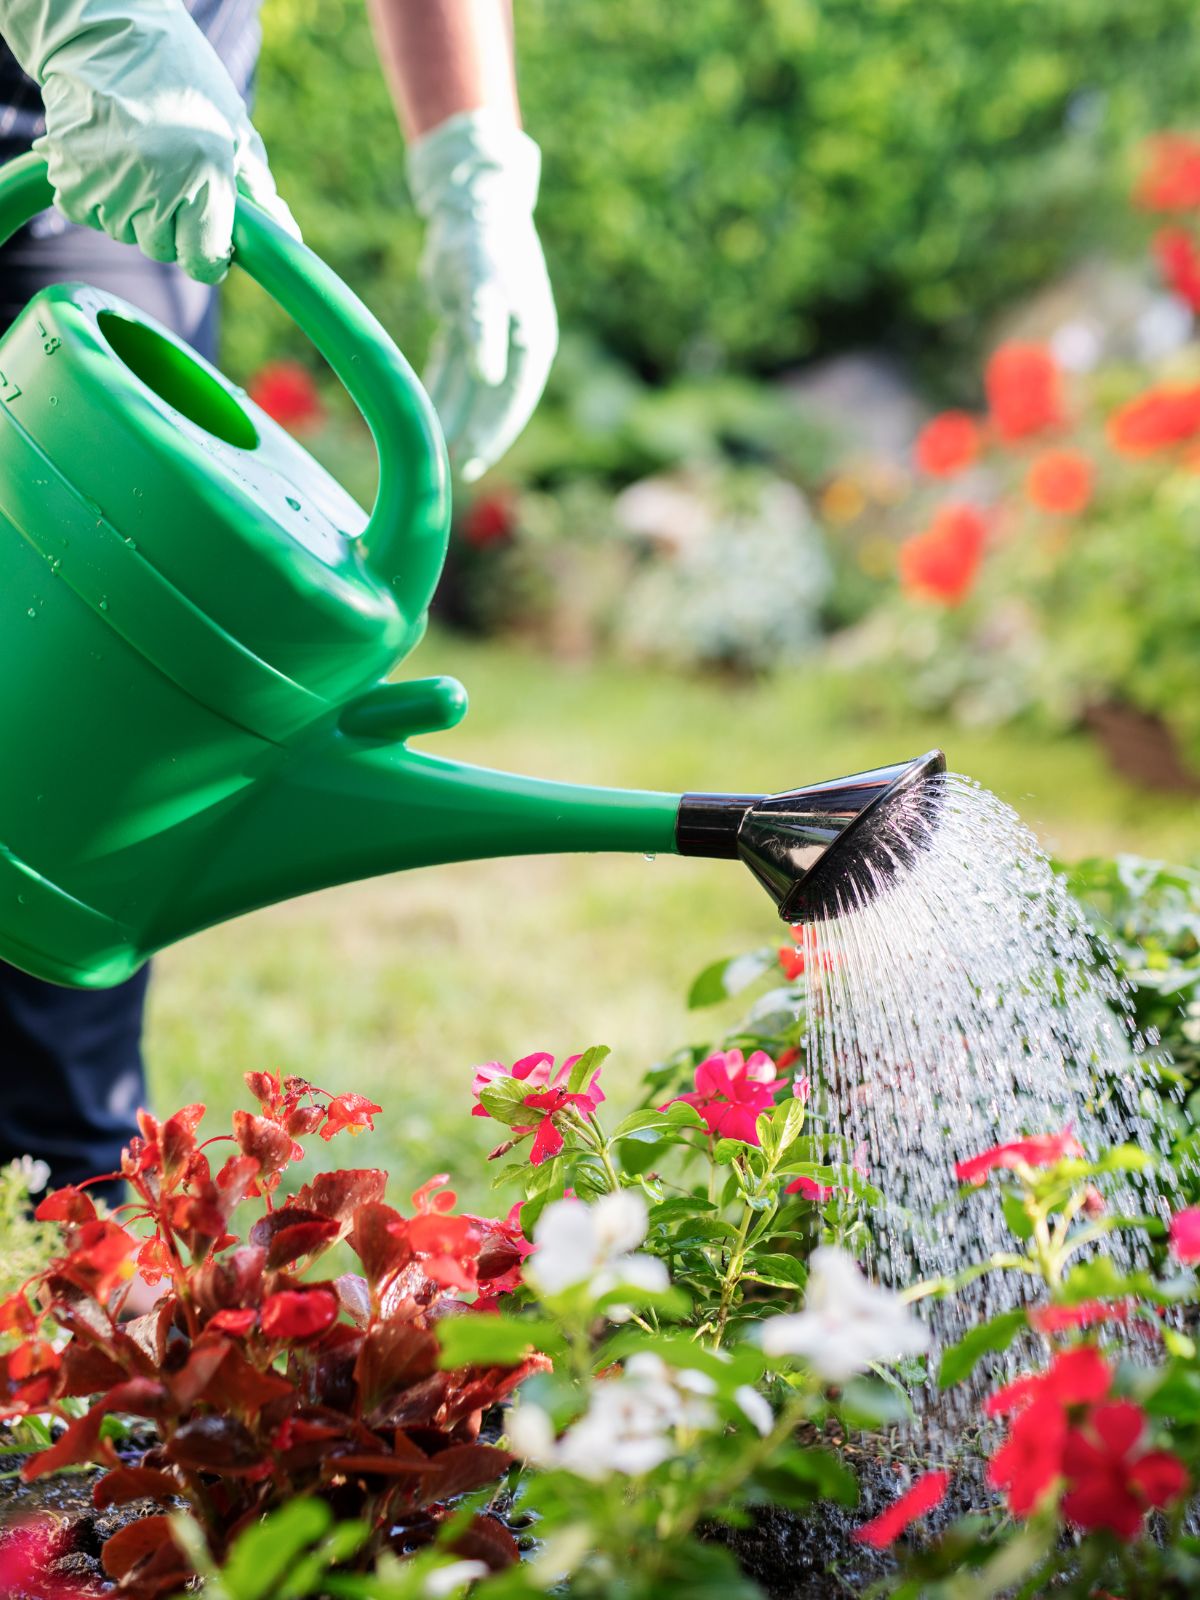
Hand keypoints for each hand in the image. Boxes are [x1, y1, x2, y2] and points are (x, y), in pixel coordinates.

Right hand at [2, 0, 297, 282]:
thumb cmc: (181, 80)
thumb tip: (289, 238)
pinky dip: (97, 192)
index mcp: (204, 176)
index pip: (202, 262)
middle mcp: (157, 185)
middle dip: (168, 224)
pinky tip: (106, 152)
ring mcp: (110, 182)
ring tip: (135, 154)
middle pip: (161, 249)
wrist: (106, 31)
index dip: (206, 254)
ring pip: (124, 231)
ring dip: (131, 206)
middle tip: (167, 173)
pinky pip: (88, 212)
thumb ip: (258, 191)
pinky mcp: (70, 177)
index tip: (205, 239)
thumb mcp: (233, 130)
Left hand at [407, 110, 556, 482]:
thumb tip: (488, 379)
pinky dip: (441, 390)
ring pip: (470, 388)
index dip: (495, 431)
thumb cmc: (484, 243)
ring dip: (455, 417)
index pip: (514, 398)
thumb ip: (484, 331)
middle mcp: (514, 343)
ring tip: (436, 451)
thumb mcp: (485, 286)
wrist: (474, 202)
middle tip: (456, 469)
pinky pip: (452, 368)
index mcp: (529, 340)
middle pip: (494, 401)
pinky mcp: (465, 323)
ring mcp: (491, 335)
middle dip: (476, 434)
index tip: (474, 458)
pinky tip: (425, 414)